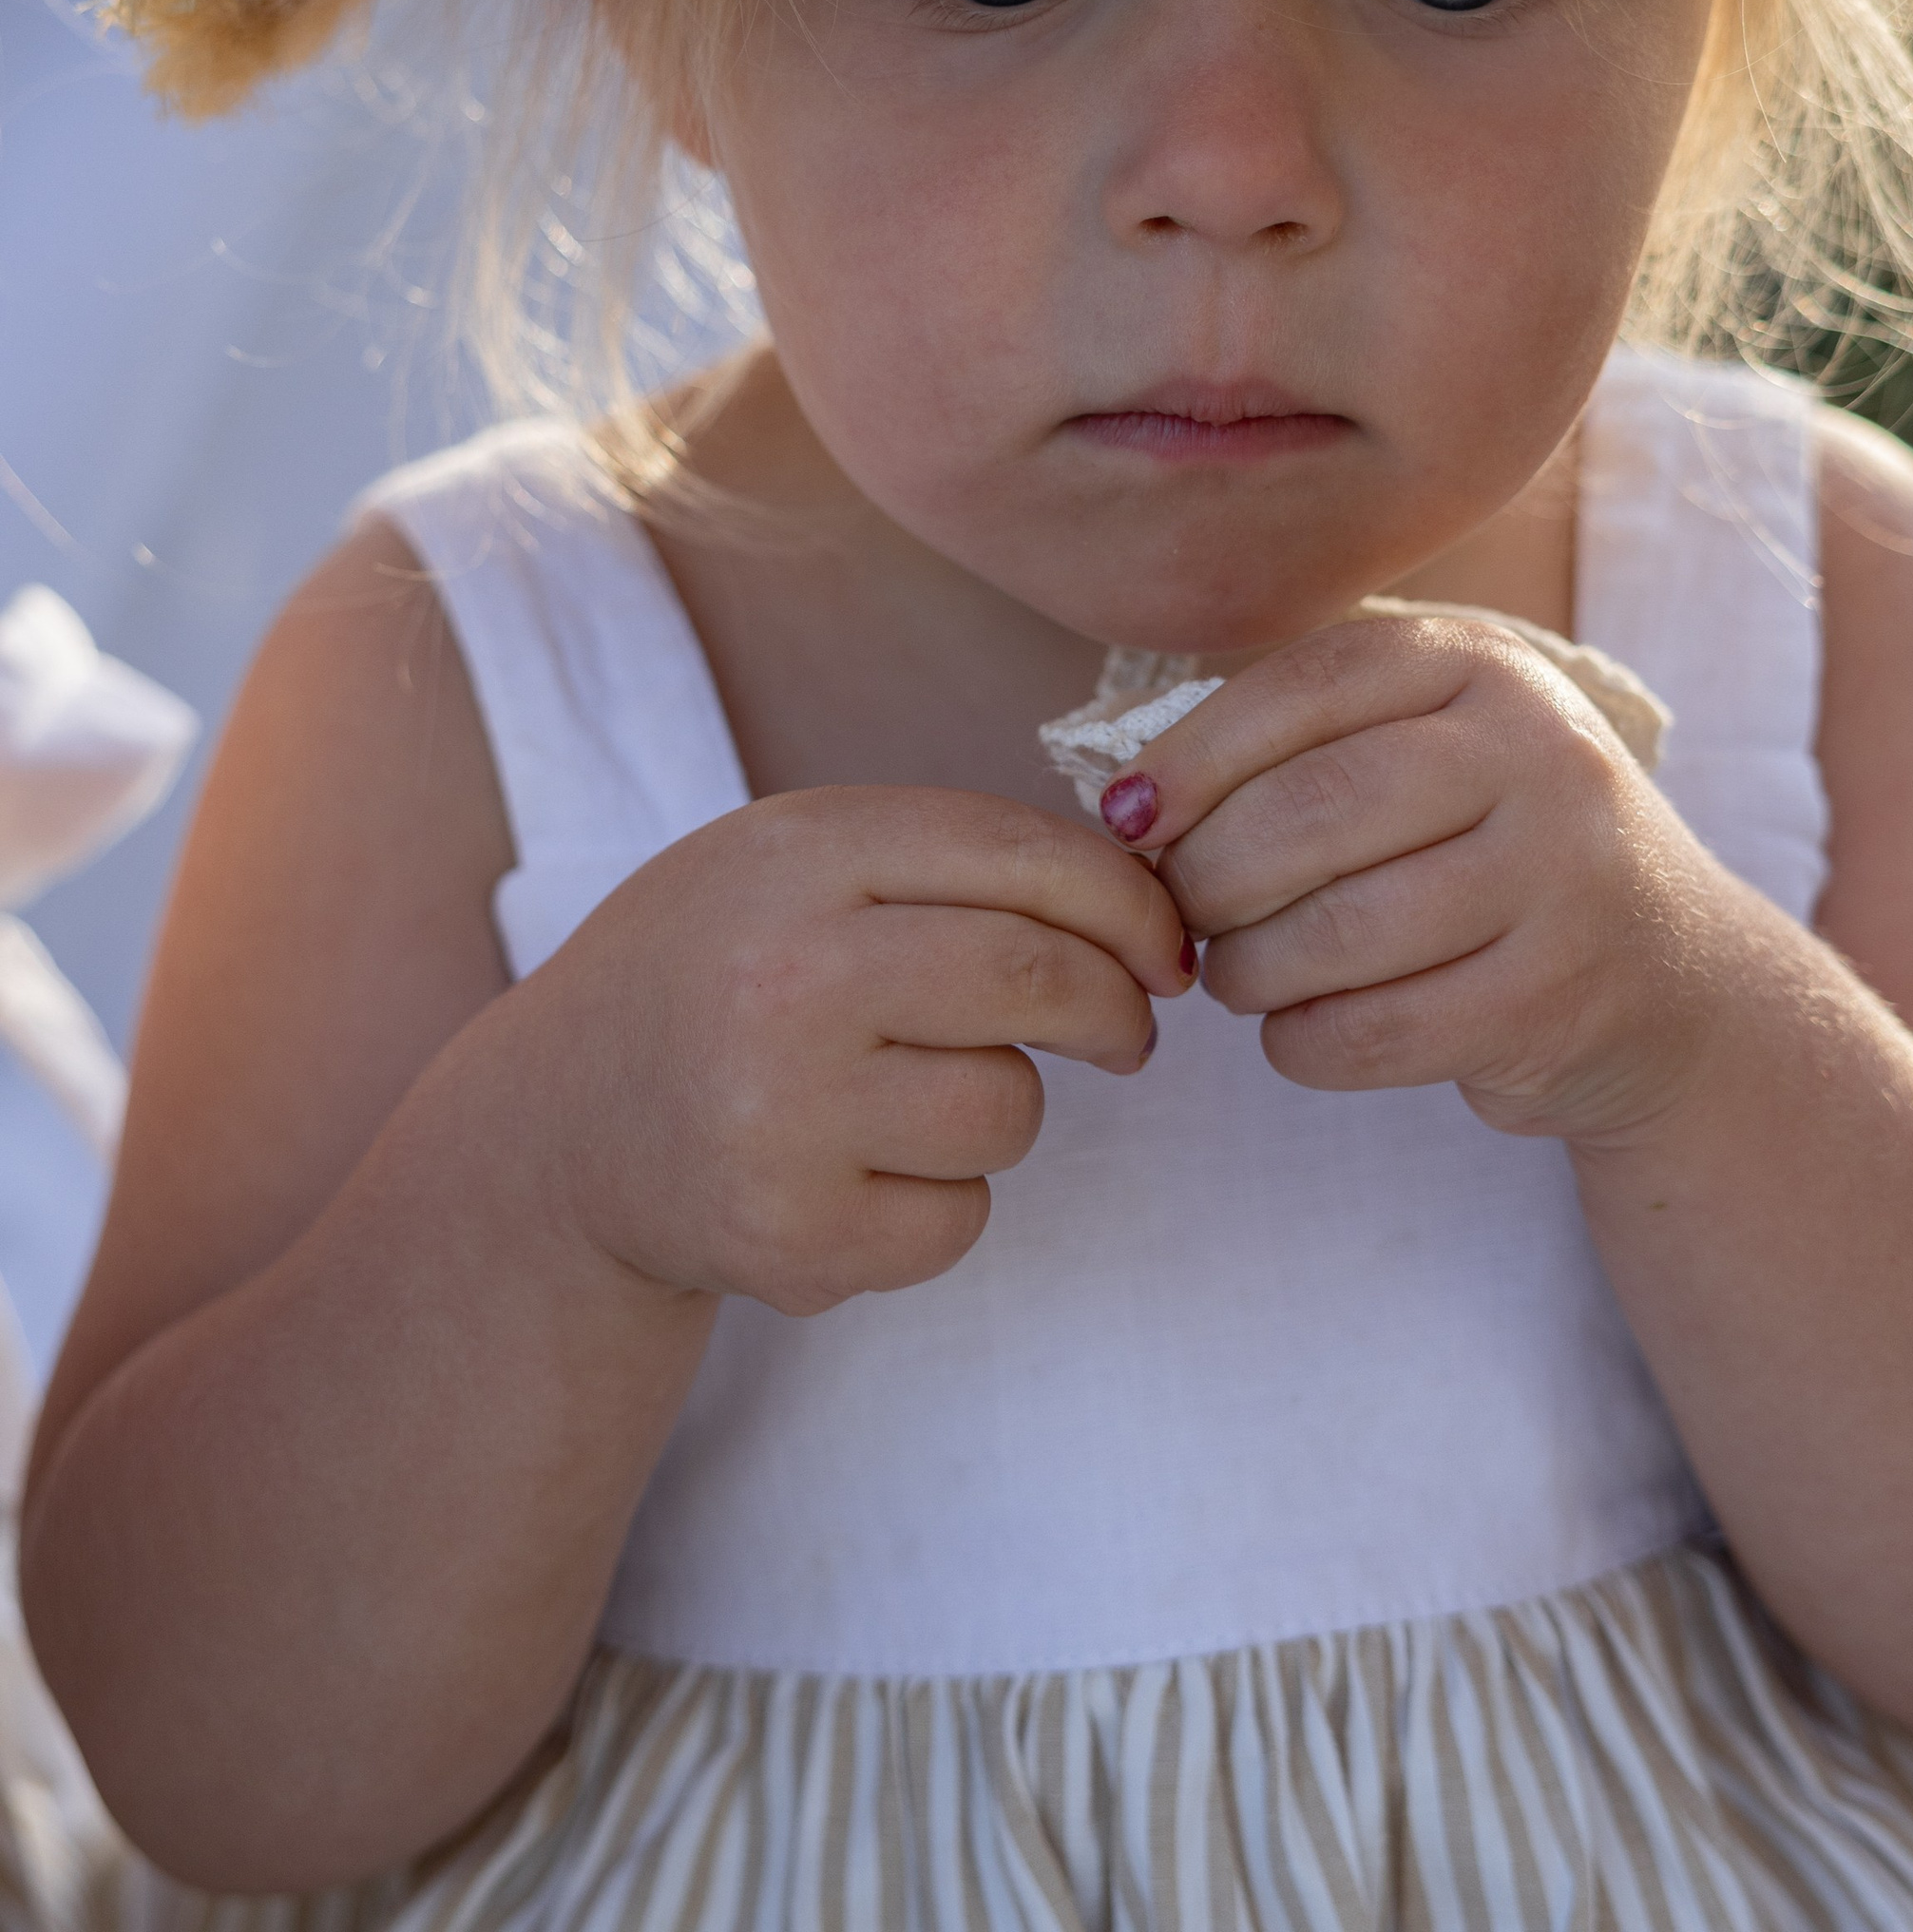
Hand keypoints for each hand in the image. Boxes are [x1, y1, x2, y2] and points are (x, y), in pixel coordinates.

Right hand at [520, 787, 1193, 1314]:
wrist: (562, 1126)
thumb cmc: (725, 969)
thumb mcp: (803, 861)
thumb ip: (958, 861)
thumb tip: (1154, 916)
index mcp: (798, 854)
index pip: (1022, 856)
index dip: (1130, 903)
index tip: (1165, 945)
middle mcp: (784, 977)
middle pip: (1039, 978)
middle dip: (1118, 1007)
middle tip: (1126, 1029)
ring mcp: (782, 1118)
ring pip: (1010, 1112)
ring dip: (1005, 1108)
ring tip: (915, 1095)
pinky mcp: (791, 1241)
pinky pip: (961, 1219)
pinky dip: (943, 1202)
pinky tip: (857, 1171)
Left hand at [1117, 618, 1721, 1150]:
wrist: (1670, 976)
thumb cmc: (1494, 850)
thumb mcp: (1431, 751)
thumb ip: (1303, 746)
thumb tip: (1127, 802)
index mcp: (1488, 667)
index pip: (1308, 685)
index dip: (1194, 753)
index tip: (1125, 817)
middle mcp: (1541, 755)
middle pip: (1314, 807)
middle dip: (1210, 873)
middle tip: (1179, 913)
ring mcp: (1562, 878)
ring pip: (1338, 929)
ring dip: (1249, 968)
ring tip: (1237, 973)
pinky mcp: (1555, 999)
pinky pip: (1376, 1032)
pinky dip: (1304, 1043)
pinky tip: (1300, 1030)